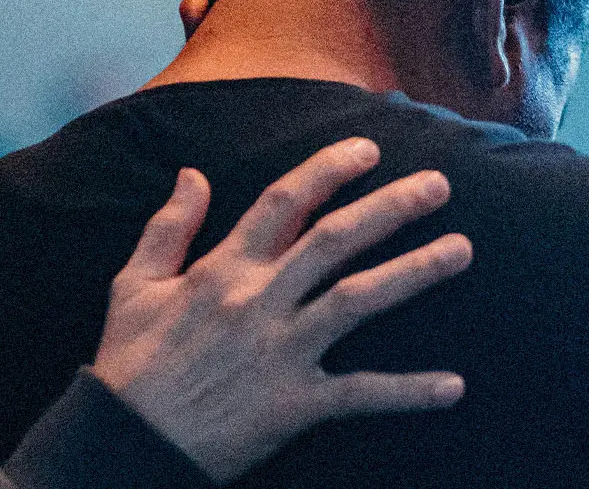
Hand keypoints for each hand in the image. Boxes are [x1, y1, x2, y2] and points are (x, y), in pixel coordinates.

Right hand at [91, 138, 471, 484]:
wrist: (128, 439)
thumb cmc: (129, 359)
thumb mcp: (135, 282)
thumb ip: (169, 225)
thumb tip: (193, 173)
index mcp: (223, 268)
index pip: (285, 202)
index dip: (328, 170)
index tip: (367, 149)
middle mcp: (260, 300)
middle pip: (336, 240)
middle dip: (391, 207)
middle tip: (439, 184)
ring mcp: (282, 351)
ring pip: (359, 300)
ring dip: (415, 272)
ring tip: (461, 249)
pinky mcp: (295, 403)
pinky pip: (361, 394)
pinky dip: (408, 391)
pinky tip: (454, 387)